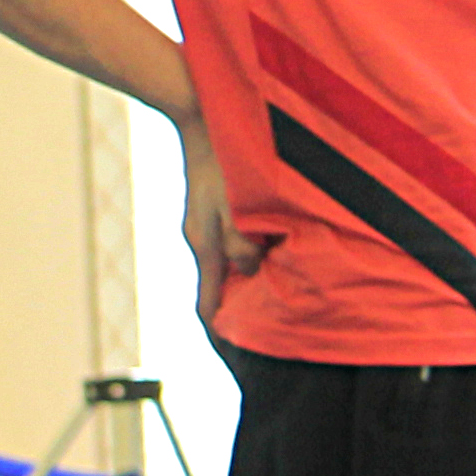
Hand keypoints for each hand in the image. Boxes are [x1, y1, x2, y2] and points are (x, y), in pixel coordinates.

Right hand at [179, 120, 266, 321]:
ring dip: (247, 287)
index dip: (223, 341)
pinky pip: (230, 244)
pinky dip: (248, 258)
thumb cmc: (220, 154)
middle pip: (218, 294)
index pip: (208, 311)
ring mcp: (205, 225)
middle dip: (237, 319)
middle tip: (264, 341)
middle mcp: (201, 240)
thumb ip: (242, 242)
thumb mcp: (233, 201)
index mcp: (203, 245)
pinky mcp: (214, 209)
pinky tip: (270, 255)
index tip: (240, 364)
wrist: (199, 111)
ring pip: (227, 268)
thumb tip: (251, 271)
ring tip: (276, 302)